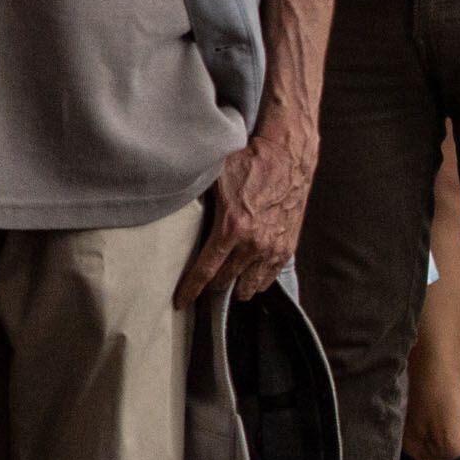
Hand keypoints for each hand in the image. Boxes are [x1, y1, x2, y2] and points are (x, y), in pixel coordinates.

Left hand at [176, 124, 313, 307]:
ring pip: (249, 286)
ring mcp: (273, 248)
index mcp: (231, 228)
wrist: (288, 156)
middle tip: (203, 285)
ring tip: (226, 284)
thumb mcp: (216, 177)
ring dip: (235, 287)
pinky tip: (250, 278)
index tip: (180, 302)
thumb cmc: (250, 162)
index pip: (205, 271)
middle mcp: (253, 245)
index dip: (190, 289)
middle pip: (225, 281)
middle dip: (211, 286)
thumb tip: (170, 202)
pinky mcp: (287, 248)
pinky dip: (258, 281)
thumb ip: (197, 198)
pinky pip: (269, 278)